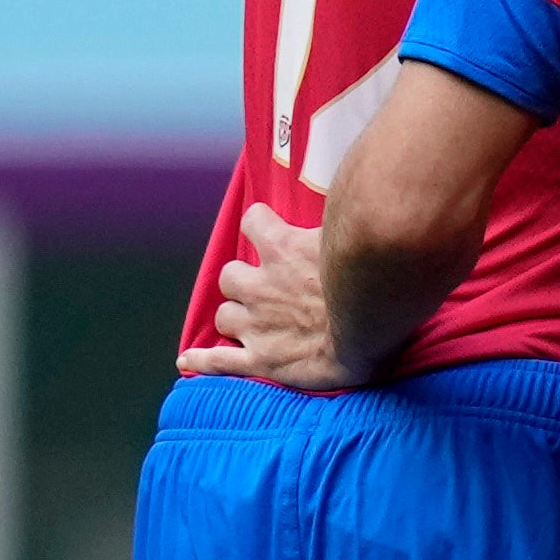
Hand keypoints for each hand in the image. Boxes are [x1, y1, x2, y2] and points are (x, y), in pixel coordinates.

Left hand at [174, 204, 355, 388]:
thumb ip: (338, 222)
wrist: (371, 323)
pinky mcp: (261, 359)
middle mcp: (260, 284)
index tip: (271, 232)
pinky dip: (201, 361)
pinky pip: (219, 360)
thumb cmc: (372, 275)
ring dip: (236, 316)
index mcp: (282, 248)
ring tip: (254, 324)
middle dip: (243, 282)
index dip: (261, 227)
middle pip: (230, 275)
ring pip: (224, 315)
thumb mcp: (354, 232)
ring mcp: (256, 324)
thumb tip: (351, 198)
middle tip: (268, 290)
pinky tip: (188, 361)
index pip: (254, 221)